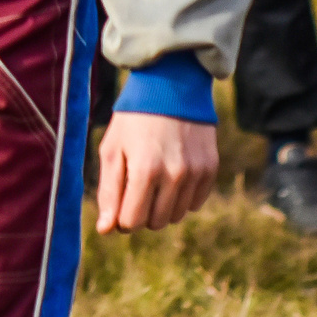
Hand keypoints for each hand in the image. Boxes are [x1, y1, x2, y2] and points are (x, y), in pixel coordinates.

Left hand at [95, 112, 218, 234]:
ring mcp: (195, 172)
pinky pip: (194, 204)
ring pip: (176, 216)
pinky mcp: (210, 168)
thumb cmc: (133, 120)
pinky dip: (181, 197)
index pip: (132, 222)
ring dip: (161, 206)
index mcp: (144, 170)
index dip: (121, 218)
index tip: (120, 203)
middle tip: (136, 187)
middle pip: (155, 223)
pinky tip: (172, 174)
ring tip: (153, 178)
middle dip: (141, 212)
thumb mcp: (111, 150)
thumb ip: (108, 192)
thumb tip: (106, 230)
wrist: (170, 86)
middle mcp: (173, 175)